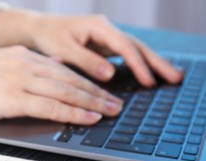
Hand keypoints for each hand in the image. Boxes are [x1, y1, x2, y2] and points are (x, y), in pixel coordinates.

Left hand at [0, 10, 183, 86]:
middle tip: (176, 77)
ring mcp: (106, 38)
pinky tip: (148, 74)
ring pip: (134, 50)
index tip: (149, 81)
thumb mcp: (64, 49)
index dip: (138, 65)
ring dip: (152, 63)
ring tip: (170, 76)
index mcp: (98, 27)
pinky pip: (125, 55)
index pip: (125, 46)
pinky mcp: (103, 46)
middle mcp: (106, 30)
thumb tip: (109, 75)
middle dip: (156, 62)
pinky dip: (137, 65)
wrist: (38, 29)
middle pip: (137, 46)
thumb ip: (87, 61)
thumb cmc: (48, 37)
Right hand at [0, 46, 122, 124]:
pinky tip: (87, 118)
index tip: (100, 91)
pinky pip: (50, 107)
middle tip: (116, 103)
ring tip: (110, 112)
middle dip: (97, 92)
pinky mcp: (11, 98)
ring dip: (92, 103)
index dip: (85, 81)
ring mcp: (19, 80)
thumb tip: (41, 71)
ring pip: (65, 92)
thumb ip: (20, 68)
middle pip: (70, 79)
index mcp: (21, 56)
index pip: (62, 69)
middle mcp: (24, 64)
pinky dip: (72, 113)